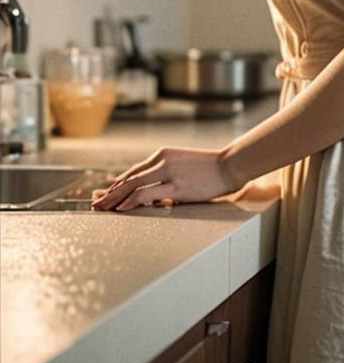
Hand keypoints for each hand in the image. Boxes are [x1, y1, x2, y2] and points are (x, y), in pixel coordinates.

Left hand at [91, 145, 233, 211]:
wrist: (229, 165)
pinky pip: (147, 193)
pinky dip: (130, 201)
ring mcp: (168, 172)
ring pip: (133, 185)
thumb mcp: (182, 165)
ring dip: (114, 198)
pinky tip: (120, 208)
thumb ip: (165, 174)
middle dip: (109, 192)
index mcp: (163, 154)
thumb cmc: (209, 168)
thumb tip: (151, 193)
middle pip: (129, 178)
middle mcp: (162, 160)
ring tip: (102, 208)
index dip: (116, 184)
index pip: (133, 171)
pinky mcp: (176, 185)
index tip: (104, 193)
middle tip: (95, 203)